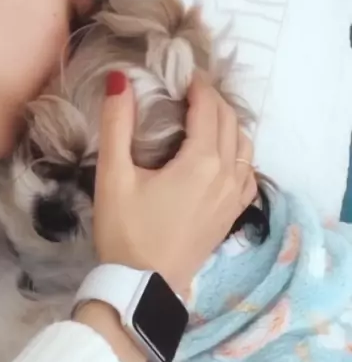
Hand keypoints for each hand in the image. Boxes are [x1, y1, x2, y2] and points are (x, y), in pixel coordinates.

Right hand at [94, 71, 256, 296]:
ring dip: (229, 125)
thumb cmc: (125, 231)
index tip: (182, 75)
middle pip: (230, 122)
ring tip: (205, 119)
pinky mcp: (232, 216)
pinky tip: (221, 158)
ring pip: (244, 147)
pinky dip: (239, 156)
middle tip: (190, 91)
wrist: (143, 287)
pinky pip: (248, 175)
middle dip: (212, 100)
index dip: (197, 86)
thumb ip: (117, 124)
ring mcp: (234, 198)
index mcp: (201, 162)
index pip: (208, 108)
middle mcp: (226, 175)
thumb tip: (119, 79)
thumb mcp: (113, 176)